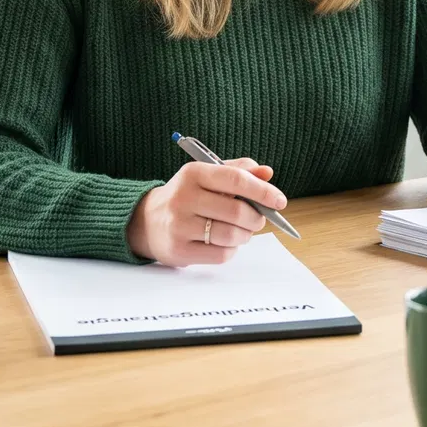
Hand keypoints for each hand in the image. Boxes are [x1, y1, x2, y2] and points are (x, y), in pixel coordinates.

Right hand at [127, 157, 284, 266]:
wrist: (146, 221)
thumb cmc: (186, 196)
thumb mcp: (207, 175)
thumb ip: (238, 171)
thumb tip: (267, 173)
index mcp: (193, 173)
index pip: (236, 179)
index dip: (263, 191)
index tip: (280, 200)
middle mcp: (184, 197)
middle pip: (237, 211)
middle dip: (256, 217)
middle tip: (258, 219)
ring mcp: (179, 225)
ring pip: (231, 235)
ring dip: (245, 235)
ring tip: (241, 231)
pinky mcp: (179, 250)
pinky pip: (221, 255)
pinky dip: (231, 250)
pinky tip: (224, 242)